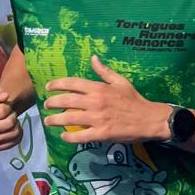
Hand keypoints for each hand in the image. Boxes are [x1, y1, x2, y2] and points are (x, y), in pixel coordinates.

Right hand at [0, 86, 22, 151]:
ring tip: (11, 122)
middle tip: (10, 115)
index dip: (8, 107)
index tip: (6, 107)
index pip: (2, 112)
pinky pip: (15, 142)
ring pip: (13, 133)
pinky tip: (12, 130)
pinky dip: (18, 135)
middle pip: (8, 124)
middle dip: (12, 117)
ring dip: (16, 126)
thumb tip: (5, 96)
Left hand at [43, 56, 168, 144]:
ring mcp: (97, 118)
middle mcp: (95, 102)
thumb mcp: (120, 81)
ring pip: (69, 118)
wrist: (149, 119)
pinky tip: (63, 136)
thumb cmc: (134, 100)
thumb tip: (93, 58)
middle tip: (46, 105)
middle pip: (66, 101)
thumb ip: (104, 71)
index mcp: (99, 88)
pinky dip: (69, 137)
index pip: (72, 83)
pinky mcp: (101, 133)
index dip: (57, 85)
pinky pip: (80, 136)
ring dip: (55, 120)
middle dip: (52, 103)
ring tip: (48, 121)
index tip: (48, 87)